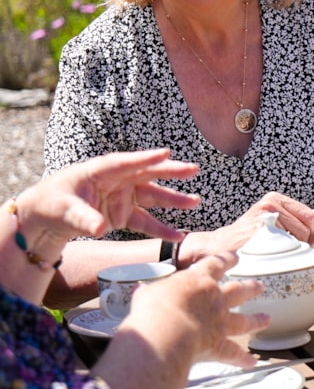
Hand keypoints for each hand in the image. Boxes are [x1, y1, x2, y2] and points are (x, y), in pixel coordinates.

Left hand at [18, 148, 199, 247]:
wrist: (44, 220)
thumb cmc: (50, 205)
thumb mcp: (64, 211)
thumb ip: (84, 218)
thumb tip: (102, 229)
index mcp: (100, 171)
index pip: (125, 163)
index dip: (145, 158)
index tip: (165, 153)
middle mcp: (116, 181)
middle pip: (147, 174)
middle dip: (170, 172)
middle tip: (192, 169)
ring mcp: (122, 197)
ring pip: (152, 197)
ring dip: (173, 200)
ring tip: (194, 202)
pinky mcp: (123, 215)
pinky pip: (146, 222)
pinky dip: (161, 229)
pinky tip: (177, 236)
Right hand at [127, 252, 267, 367]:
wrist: (165, 331)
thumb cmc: (152, 311)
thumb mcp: (146, 296)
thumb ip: (147, 293)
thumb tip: (141, 290)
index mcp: (196, 280)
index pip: (215, 264)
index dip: (225, 260)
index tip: (234, 257)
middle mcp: (214, 298)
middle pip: (238, 290)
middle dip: (250, 287)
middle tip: (259, 286)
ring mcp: (219, 321)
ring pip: (243, 319)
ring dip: (256, 320)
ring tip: (266, 319)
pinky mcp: (218, 343)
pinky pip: (233, 353)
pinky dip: (242, 359)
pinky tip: (251, 362)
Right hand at [178, 192, 313, 265]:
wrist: (219, 247)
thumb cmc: (248, 237)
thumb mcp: (273, 220)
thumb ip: (298, 217)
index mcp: (275, 199)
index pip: (310, 216)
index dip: (313, 233)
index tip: (304, 243)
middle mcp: (270, 204)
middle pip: (308, 228)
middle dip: (307, 243)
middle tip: (292, 252)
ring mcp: (265, 217)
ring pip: (301, 238)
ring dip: (297, 251)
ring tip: (280, 254)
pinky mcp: (260, 232)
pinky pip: (288, 246)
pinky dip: (286, 255)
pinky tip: (273, 257)